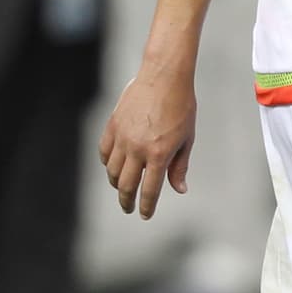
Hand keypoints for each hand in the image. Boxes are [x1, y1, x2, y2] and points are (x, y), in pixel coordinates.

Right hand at [99, 64, 196, 219]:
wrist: (164, 77)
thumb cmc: (181, 107)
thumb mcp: (186, 138)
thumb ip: (180, 166)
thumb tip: (179, 190)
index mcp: (159, 154)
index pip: (149, 190)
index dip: (147, 206)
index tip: (145, 215)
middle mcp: (138, 149)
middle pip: (126, 185)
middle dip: (127, 201)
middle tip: (128, 208)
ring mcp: (123, 137)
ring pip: (112, 171)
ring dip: (116, 183)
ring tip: (122, 188)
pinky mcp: (113, 125)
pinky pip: (104, 151)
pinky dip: (107, 163)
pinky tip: (113, 167)